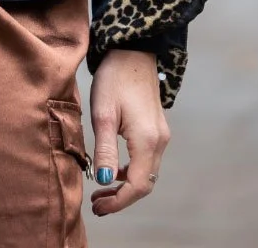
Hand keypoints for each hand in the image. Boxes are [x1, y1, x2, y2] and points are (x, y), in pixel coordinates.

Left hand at [89, 49, 169, 216]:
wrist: (132, 51)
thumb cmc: (114, 78)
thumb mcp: (103, 114)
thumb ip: (105, 150)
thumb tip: (104, 182)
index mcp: (147, 140)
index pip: (137, 186)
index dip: (118, 201)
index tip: (97, 206)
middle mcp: (159, 141)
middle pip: (144, 184)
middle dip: (121, 197)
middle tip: (97, 203)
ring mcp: (161, 135)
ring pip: (147, 173)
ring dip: (126, 186)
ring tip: (101, 189)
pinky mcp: (156, 128)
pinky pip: (147, 160)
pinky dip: (131, 171)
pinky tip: (114, 169)